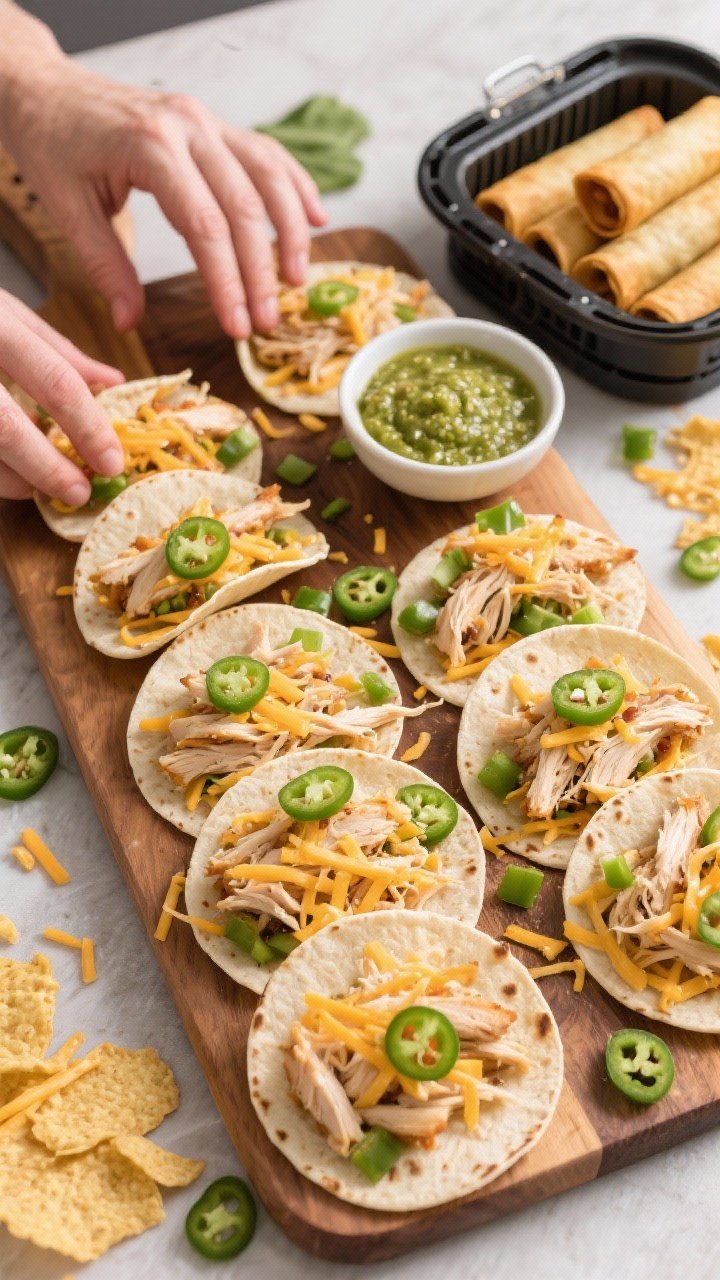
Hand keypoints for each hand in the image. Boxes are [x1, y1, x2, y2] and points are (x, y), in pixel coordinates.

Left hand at [0, 47, 326, 337]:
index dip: (227, 283)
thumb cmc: (54, 145)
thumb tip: (128, 322)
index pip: (205, 227)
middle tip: (267, 322)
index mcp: (151, 147)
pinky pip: (267, 153)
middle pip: (244, 208)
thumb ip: (105, 267)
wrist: (47, 88)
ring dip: (291, 231)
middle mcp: (188, 127)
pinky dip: (296, 186)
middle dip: (260, 272)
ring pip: (269, 176)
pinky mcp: (213, 124)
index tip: (237, 326)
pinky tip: (317, 218)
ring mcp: (206, 121)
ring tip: (297, 280)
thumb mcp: (68, 210)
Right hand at [0, 289, 123, 501]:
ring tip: (38, 487)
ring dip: (12, 479)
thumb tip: (111, 383)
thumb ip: (57, 349)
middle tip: (78, 491)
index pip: (53, 380)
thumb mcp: (3, 309)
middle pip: (5, 427)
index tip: (113, 459)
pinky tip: (5, 475)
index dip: (88, 427)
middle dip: (48, 468)